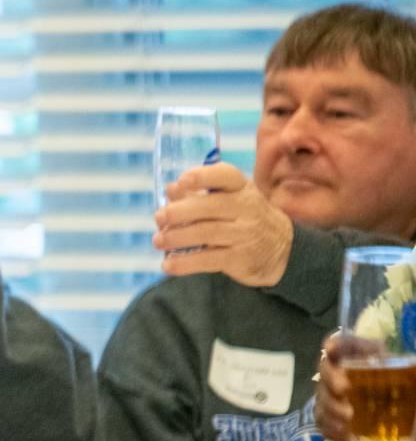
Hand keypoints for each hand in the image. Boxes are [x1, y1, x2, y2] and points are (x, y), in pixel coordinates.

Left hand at [154, 162, 294, 285]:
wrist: (282, 250)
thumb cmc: (243, 218)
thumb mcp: (228, 200)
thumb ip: (198, 195)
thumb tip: (171, 189)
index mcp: (242, 188)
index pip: (226, 175)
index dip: (203, 176)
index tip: (182, 181)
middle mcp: (247, 208)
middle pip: (209, 206)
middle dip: (179, 212)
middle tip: (159, 217)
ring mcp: (246, 234)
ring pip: (206, 233)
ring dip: (176, 237)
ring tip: (159, 240)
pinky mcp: (241, 258)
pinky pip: (208, 259)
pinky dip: (185, 263)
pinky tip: (168, 264)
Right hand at [317, 332, 415, 440]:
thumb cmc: (412, 413)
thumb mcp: (414, 390)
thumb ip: (410, 377)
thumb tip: (410, 369)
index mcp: (371, 361)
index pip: (348, 345)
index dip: (337, 344)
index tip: (330, 349)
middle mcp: (349, 376)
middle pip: (326, 367)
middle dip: (331, 376)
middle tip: (345, 388)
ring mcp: (336, 399)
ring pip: (321, 395)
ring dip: (332, 405)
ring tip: (350, 418)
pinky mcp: (330, 422)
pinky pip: (321, 420)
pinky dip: (330, 425)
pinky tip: (345, 432)